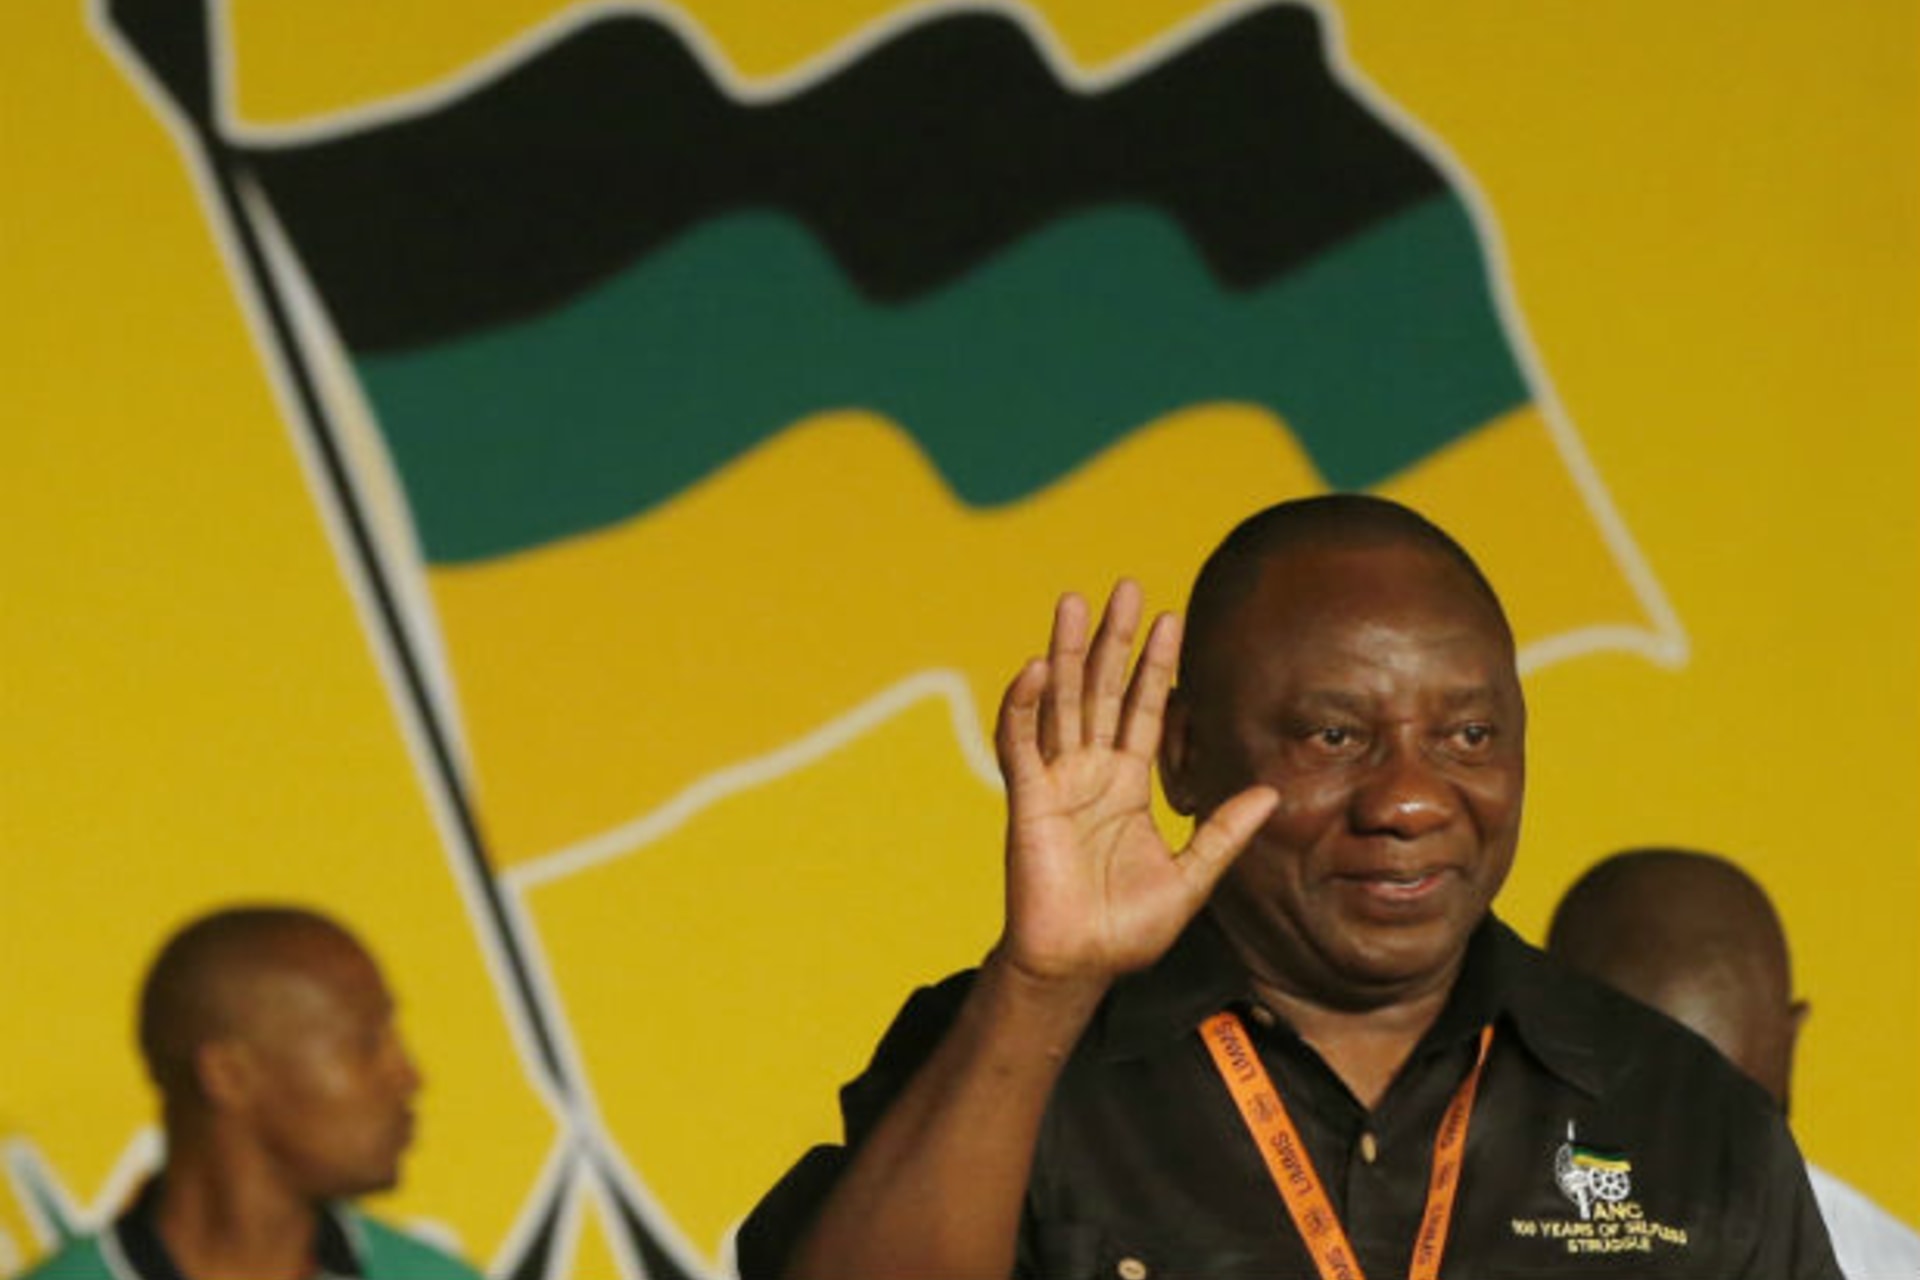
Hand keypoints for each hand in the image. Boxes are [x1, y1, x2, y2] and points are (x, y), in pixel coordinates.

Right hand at [993, 581, 1278, 985]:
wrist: (1081, 966)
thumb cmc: (1128, 930)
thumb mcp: (1193, 876)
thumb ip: (1225, 831)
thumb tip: (1272, 792)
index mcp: (1126, 787)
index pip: (1143, 710)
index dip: (1156, 666)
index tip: (1171, 618)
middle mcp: (1090, 774)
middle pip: (1100, 690)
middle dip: (1113, 639)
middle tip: (1125, 587)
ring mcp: (1056, 782)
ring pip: (1060, 702)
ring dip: (1064, 651)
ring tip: (1072, 601)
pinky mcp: (1029, 801)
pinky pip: (1022, 744)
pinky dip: (1024, 704)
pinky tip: (1034, 666)